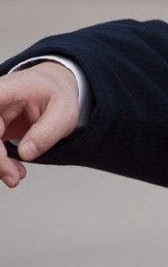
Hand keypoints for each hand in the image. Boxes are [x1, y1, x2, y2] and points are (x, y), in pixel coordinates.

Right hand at [0, 61, 80, 187]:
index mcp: (6, 91)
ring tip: (15, 177)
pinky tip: (13, 172)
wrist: (55, 89)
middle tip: (13, 177)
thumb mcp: (64, 111)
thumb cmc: (57, 94)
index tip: (3, 158)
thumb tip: (26, 153)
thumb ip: (46, 132)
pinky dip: (0, 163)